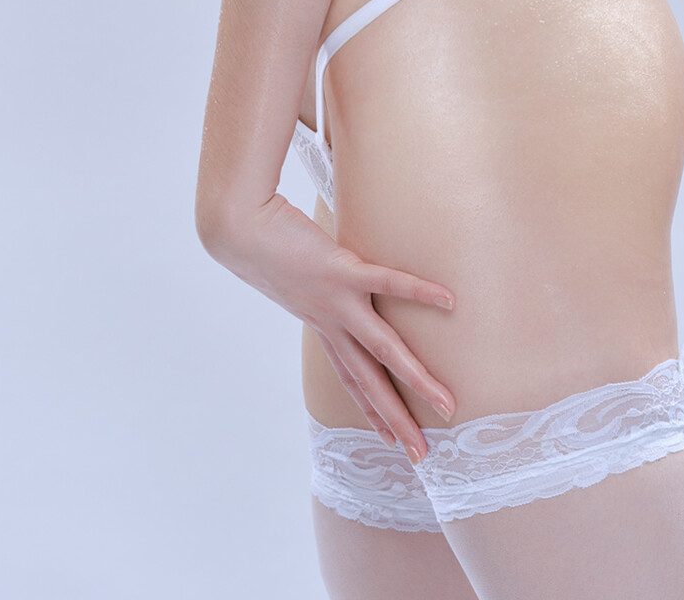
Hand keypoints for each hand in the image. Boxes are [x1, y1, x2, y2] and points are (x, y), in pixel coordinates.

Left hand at [208, 192, 456, 461]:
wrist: (235, 229)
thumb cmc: (265, 243)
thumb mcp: (295, 272)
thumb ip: (317, 278)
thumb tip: (335, 269)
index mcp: (321, 323)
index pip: (351, 377)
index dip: (371, 409)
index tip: (390, 441)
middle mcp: (330, 322)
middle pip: (369, 380)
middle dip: (396, 418)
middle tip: (423, 455)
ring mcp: (336, 301)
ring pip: (384, 350)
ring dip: (416, 380)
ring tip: (447, 403)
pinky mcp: (341, 271)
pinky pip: (388, 283)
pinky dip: (419, 292)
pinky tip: (448, 301)